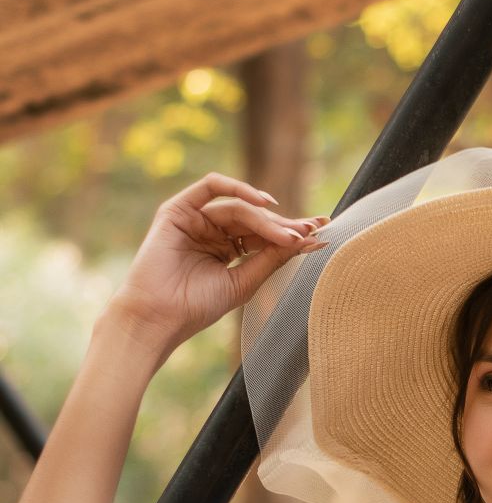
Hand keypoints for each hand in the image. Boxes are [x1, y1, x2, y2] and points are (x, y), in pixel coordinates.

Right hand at [104, 171, 330, 357]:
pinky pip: (211, 186)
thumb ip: (269, 259)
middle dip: (285, 223)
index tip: (321, 236)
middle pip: (256, 220)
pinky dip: (237, 189)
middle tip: (313, 228)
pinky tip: (262, 202)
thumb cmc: (196, 306)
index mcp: (228, 250)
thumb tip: (304, 242)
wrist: (159, 316)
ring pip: (240, 208)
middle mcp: (213, 231)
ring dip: (267, 219)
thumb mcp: (243, 282)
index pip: (264, 236)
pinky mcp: (179, 209)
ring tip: (289, 234)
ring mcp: (196, 218)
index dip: (291, 234)